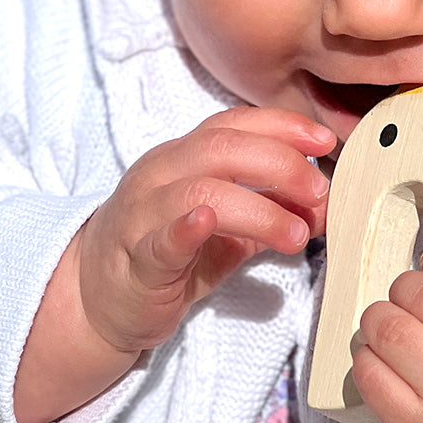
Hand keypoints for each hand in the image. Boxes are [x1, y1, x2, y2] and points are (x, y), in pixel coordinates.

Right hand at [77, 107, 334, 356]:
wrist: (98, 299)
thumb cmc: (166, 253)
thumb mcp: (226, 228)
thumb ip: (270, 210)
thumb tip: (322, 205)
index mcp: (184, 157)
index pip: (234, 124)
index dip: (282, 126)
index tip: (325, 140)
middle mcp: (161, 173)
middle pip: (221, 148)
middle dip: (279, 164)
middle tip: (319, 192)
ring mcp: (143, 214)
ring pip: (199, 191)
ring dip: (257, 208)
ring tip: (296, 233)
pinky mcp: (136, 260)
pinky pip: (159, 238)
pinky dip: (186, 227)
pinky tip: (208, 222)